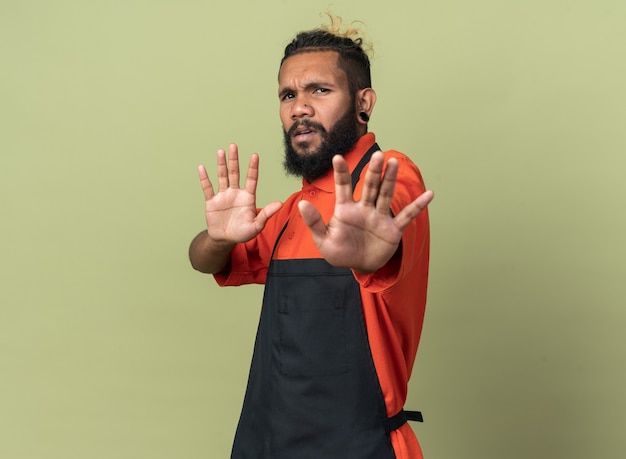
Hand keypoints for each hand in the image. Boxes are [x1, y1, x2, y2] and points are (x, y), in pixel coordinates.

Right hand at [199, 143, 281, 245]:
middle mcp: (235, 193)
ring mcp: (223, 196)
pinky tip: (202, 168)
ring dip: (221, 164)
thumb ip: (266, 213)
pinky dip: (204, 178)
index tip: (255, 155)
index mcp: (248, 197)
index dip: (253, 168)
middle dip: (234, 160)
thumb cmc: (243, 233)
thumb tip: (280, 203)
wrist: (226, 240)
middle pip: (235, 173)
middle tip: (234, 146)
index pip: (251, 179)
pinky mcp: (212, 201)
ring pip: (222, 177)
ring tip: (220, 151)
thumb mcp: (257, 225)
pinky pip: (208, 188)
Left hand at [298, 151, 433, 272]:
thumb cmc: (340, 253)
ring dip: (390, 180)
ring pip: (385, 195)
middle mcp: (364, 208)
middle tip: (377, 155)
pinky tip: (429, 195)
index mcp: (345, 210)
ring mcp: (379, 217)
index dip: (341, 173)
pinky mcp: (392, 229)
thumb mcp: (323, 241)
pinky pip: (406, 216)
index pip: (343, 187)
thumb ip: (314, 222)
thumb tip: (301, 204)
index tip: (337, 157)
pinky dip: (417, 207)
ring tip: (393, 163)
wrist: (359, 267)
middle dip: (373, 172)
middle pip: (369, 186)